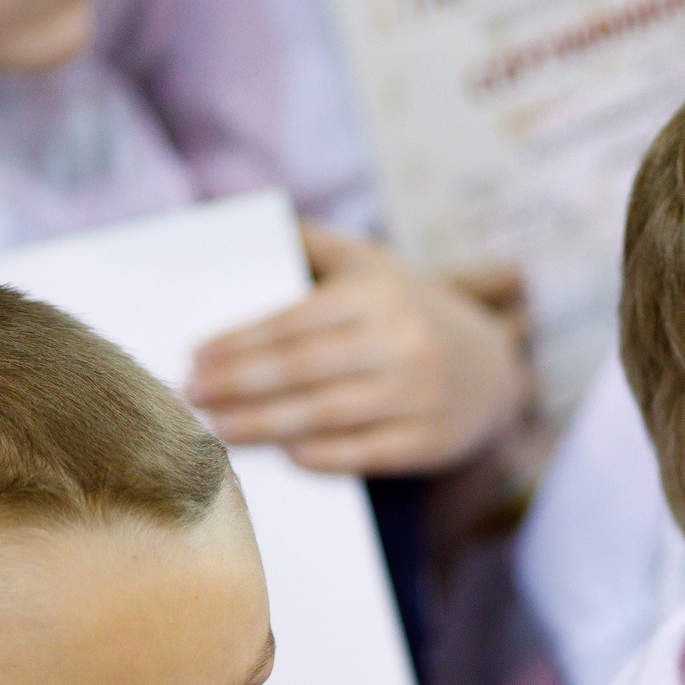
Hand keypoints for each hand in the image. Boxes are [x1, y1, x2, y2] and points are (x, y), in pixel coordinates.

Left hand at [187, 224, 534, 475]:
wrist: (493, 370)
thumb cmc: (409, 312)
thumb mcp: (372, 264)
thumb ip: (313, 245)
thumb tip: (250, 226)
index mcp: (377, 296)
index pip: (294, 323)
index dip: (239, 342)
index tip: (196, 356)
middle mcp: (401, 344)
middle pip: (302, 371)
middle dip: (238, 385)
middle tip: (191, 396)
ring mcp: (417, 397)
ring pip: (325, 416)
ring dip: (262, 426)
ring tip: (217, 428)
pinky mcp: (428, 443)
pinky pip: (361, 455)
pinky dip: (317, 458)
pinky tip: (280, 455)